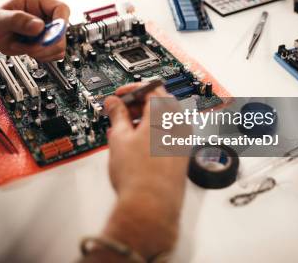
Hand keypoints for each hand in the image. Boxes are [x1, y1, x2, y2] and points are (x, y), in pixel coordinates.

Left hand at [0, 0, 69, 61]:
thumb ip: (17, 20)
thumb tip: (39, 26)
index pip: (61, 9)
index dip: (60, 24)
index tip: (47, 37)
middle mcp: (47, 12)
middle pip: (62, 31)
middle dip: (43, 44)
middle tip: (26, 46)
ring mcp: (49, 28)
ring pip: (59, 45)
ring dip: (40, 51)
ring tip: (22, 46)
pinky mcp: (48, 41)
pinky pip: (55, 53)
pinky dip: (42, 56)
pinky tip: (28, 50)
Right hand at [98, 85, 187, 258]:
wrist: (151, 208)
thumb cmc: (138, 177)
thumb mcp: (119, 138)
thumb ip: (117, 115)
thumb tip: (114, 104)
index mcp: (166, 114)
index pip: (151, 88)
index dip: (131, 90)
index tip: (118, 96)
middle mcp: (180, 125)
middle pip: (159, 103)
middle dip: (136, 105)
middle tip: (118, 112)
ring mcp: (184, 142)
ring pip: (163, 120)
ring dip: (143, 120)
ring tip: (121, 131)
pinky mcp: (182, 156)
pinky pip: (166, 135)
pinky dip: (151, 133)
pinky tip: (133, 144)